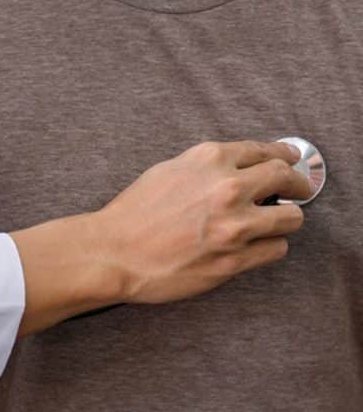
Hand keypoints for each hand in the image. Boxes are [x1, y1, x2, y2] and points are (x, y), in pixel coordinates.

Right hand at [10, 140, 310, 333]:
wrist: (112, 253)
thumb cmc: (132, 215)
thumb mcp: (168, 171)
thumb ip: (206, 166)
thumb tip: (239, 168)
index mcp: (210, 159)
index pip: (266, 151)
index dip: (283, 158)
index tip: (289, 161)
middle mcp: (227, 188)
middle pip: (288, 178)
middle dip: (298, 184)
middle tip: (299, 191)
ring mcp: (233, 226)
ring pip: (291, 218)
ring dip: (285, 220)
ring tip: (273, 225)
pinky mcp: (233, 260)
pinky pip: (276, 249)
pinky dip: (268, 247)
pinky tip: (254, 247)